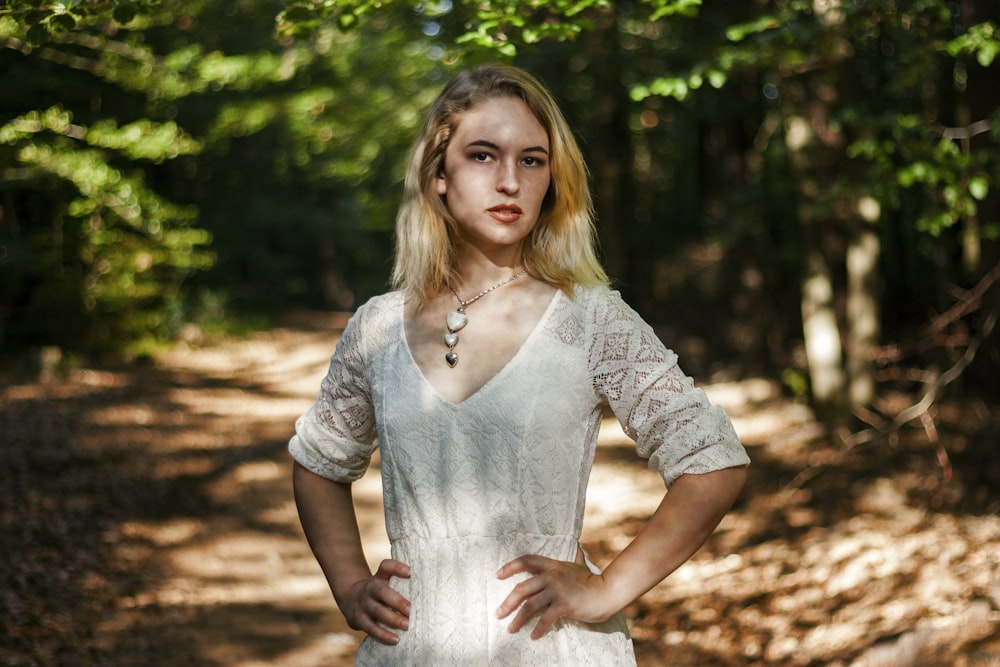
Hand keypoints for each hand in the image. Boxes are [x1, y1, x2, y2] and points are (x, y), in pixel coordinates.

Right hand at [342, 559, 410, 644]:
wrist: (350, 600)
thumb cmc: (378, 592)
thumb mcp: (384, 582)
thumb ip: (400, 583)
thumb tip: (430, 590)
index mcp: (379, 577)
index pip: (386, 567)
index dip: (396, 567)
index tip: (410, 571)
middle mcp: (370, 588)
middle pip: (382, 592)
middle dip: (398, 602)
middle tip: (411, 610)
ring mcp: (363, 604)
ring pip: (378, 611)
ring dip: (393, 619)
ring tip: (407, 626)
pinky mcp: (358, 619)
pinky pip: (371, 628)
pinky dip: (383, 635)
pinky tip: (396, 639)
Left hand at [495, 553, 612, 638]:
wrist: (607, 592)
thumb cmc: (592, 581)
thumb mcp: (579, 565)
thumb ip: (574, 558)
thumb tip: (577, 547)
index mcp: (552, 565)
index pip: (527, 560)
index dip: (510, 566)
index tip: (498, 575)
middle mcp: (552, 576)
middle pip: (522, 588)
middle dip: (508, 602)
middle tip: (498, 613)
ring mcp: (557, 591)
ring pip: (530, 606)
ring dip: (518, 619)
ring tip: (510, 629)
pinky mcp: (564, 605)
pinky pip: (546, 619)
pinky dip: (538, 629)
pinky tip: (533, 636)